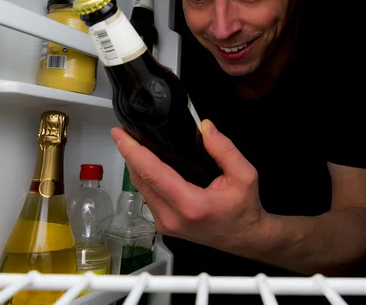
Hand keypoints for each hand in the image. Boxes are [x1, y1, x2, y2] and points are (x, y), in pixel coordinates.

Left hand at [110, 119, 267, 252]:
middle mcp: (172, 217)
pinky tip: (147, 162)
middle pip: (140, 179)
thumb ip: (224, 149)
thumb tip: (205, 127)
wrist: (244, 238)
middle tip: (124, 131)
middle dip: (129, 153)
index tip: (120, 134)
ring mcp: (165, 224)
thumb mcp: (245, 175)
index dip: (132, 151)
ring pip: (141, 188)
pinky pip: (147, 196)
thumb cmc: (245, 208)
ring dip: (135, 164)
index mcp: (190, 205)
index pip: (152, 173)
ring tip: (133, 142)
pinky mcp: (163, 225)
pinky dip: (144, 177)